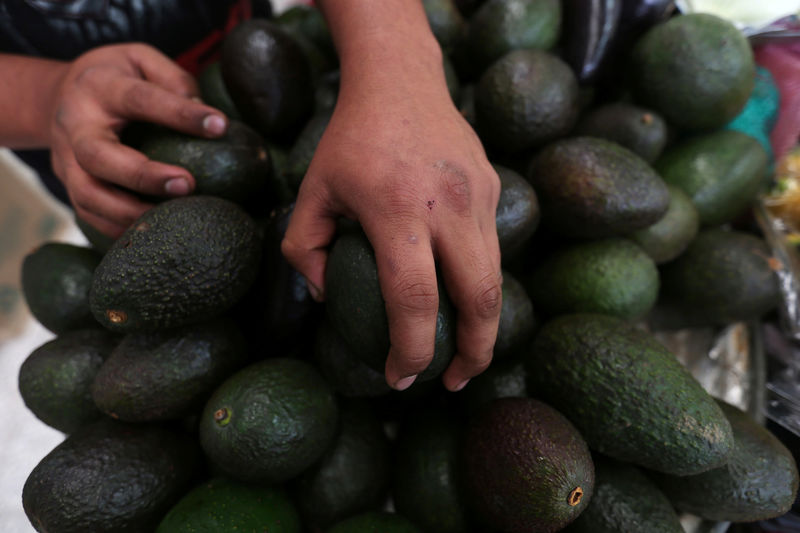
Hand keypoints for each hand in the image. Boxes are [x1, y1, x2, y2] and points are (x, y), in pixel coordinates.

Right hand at [47, 44, 227, 236]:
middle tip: (188, 184)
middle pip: (98, 156)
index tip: (219, 125)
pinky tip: (154, 231)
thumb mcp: (140, 59)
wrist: (59, 97)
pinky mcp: (69, 186)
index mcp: (99, 87)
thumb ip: (173, 79)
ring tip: (173, 217)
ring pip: (88, 195)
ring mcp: (66, 160)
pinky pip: (89, 215)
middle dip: (143, 175)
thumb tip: (204, 114)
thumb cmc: (116, 77)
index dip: (179, 113)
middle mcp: (75, 126)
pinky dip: (119, 228)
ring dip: (130, 212)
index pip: (140, 99)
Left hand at [282, 51, 501, 391]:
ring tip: (465, 352)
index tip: (399, 378)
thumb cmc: (349, 139)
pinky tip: (459, 294)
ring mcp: (478, 196)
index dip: (410, 351)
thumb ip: (303, 250)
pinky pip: (491, 248)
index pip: (413, 300)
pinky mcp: (493, 188)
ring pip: (496, 278)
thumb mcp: (312, 191)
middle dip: (473, 354)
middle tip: (452, 381)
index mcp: (395, 209)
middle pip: (480, 300)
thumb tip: (328, 299)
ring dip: (484, 325)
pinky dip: (479, 282)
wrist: (401, 79)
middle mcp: (446, 206)